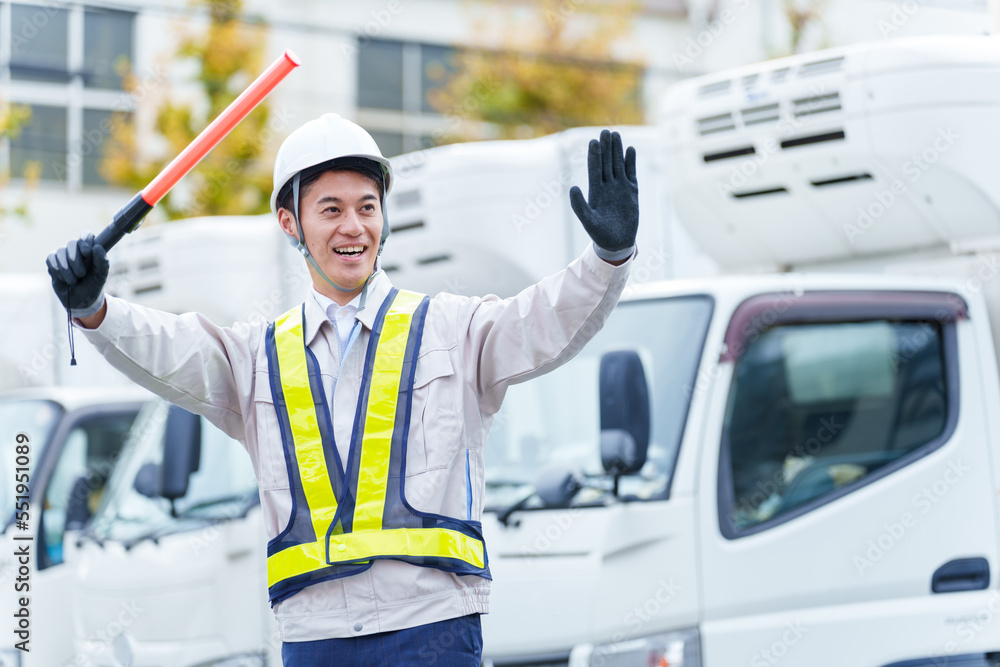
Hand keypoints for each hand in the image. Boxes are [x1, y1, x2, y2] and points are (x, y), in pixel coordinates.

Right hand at [46, 233, 108, 316]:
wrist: (81, 301)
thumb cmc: (93, 286)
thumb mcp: (101, 276)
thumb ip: (102, 262)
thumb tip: (97, 247)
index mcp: (90, 250)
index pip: (86, 235)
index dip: (85, 240)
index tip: (87, 253)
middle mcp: (76, 250)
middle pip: (71, 243)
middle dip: (75, 260)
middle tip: (81, 274)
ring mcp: (64, 256)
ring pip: (60, 252)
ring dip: (66, 269)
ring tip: (74, 281)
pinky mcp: (53, 263)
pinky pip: (50, 259)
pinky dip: (57, 270)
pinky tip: (63, 279)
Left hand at [569, 129, 637, 256]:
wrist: (617, 243)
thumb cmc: (600, 234)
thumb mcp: (588, 221)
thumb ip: (579, 205)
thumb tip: (572, 187)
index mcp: (595, 191)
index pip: (594, 169)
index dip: (594, 155)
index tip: (593, 141)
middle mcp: (607, 186)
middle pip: (606, 163)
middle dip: (605, 148)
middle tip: (605, 131)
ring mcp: (620, 188)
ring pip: (618, 165)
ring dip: (617, 150)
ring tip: (616, 134)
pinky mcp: (632, 192)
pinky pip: (631, 173)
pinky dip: (631, 162)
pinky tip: (630, 150)